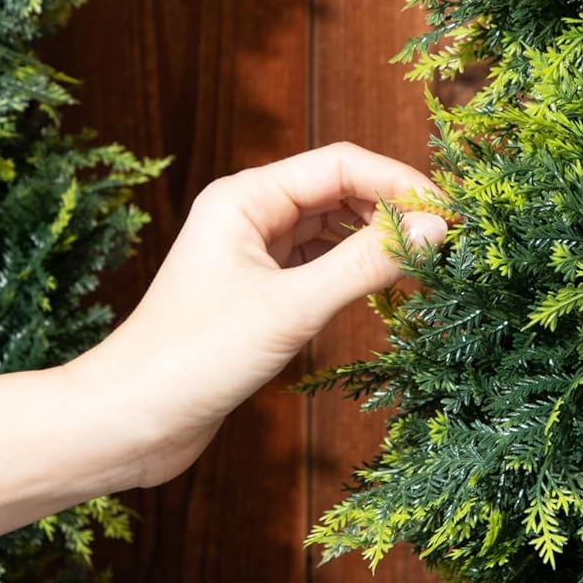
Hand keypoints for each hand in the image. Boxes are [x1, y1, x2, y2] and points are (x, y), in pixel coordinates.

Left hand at [77, 142, 447, 486]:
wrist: (132, 419)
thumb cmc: (194, 358)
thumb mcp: (290, 309)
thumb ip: (364, 265)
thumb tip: (436, 230)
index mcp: (244, 197)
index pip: (340, 164)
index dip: (399, 182)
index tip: (451, 214)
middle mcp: (247, 213)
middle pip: (338, 188)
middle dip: (392, 208)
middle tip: (449, 241)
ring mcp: (250, 252)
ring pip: (330, 227)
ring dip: (375, 238)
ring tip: (425, 264)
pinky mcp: (256, 292)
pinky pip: (317, 263)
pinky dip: (353, 269)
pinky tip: (383, 287)